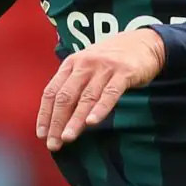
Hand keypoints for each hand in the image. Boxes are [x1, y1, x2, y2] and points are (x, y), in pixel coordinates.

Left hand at [37, 28, 164, 151]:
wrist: (144, 42)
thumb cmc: (112, 59)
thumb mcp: (87, 65)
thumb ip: (74, 84)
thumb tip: (58, 116)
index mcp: (71, 64)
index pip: (51, 91)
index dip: (45, 114)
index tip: (41, 134)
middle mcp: (84, 64)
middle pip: (65, 97)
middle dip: (57, 122)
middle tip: (53, 143)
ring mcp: (104, 68)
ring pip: (86, 98)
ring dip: (75, 120)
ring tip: (68, 138)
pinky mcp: (124, 73)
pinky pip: (110, 93)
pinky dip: (100, 108)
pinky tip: (92, 122)